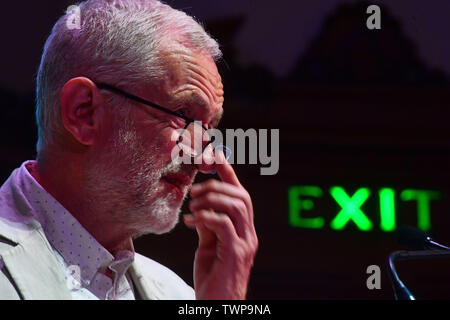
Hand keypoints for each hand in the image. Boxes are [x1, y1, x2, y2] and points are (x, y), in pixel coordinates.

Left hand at [183, 152, 257, 299]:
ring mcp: (245, 244)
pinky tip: (191, 222)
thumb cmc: (213, 280)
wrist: (218, 306)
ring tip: (192, 206)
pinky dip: (206, 217)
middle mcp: (249, 235)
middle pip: (242, 196)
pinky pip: (224, 225)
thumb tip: (201, 208)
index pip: (240, 195)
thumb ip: (209, 227)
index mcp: (244, 231)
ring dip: (211, 200)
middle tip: (195, 191)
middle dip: (217, 186)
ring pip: (236, 206)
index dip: (229, 174)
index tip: (217, 156)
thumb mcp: (208, 247)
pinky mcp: (235, 254)